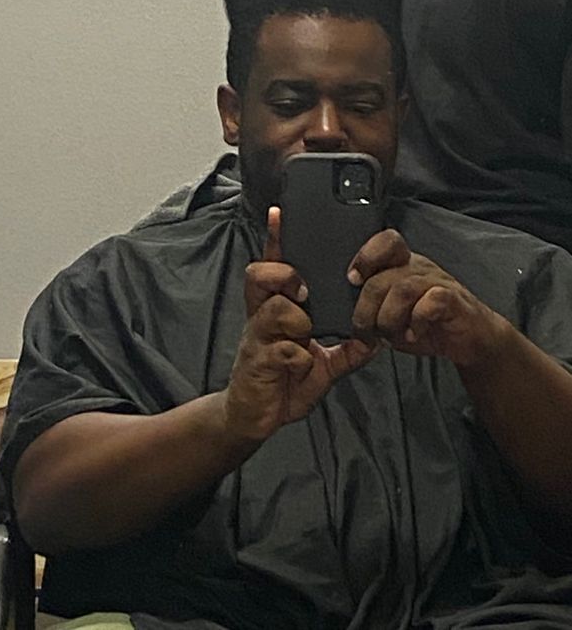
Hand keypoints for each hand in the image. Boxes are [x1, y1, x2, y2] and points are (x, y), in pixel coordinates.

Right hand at [223, 207, 379, 442]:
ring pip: (273, 309)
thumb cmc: (286, 380)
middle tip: (304, 291)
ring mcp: (257, 338)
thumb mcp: (324, 363)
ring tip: (306, 336)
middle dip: (283, 274)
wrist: (255, 418)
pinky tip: (302, 366)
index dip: (275, 240)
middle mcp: (263, 317)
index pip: (274, 266)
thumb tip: (377, 338)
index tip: (280, 213)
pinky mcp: (258, 362)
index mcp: (277, 309)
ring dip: (296, 320)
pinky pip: (282, 348)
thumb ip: (348, 349)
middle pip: (260, 274)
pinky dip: (298, 356)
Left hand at [348, 230, 510, 366]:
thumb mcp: (392, 316)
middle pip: (381, 278)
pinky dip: (417, 321)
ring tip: (390, 337)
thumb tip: (347, 322)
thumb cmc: (428, 324)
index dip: (365, 257)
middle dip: (366, 312)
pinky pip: (431, 301)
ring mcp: (437, 281)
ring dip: (389, 320)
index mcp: (402, 265)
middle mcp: (419, 268)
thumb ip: (372, 310)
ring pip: (402, 289)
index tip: (352, 280)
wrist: (471, 338)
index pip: (385, 242)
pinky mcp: (454, 300)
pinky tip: (415, 333)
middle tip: (367, 334)